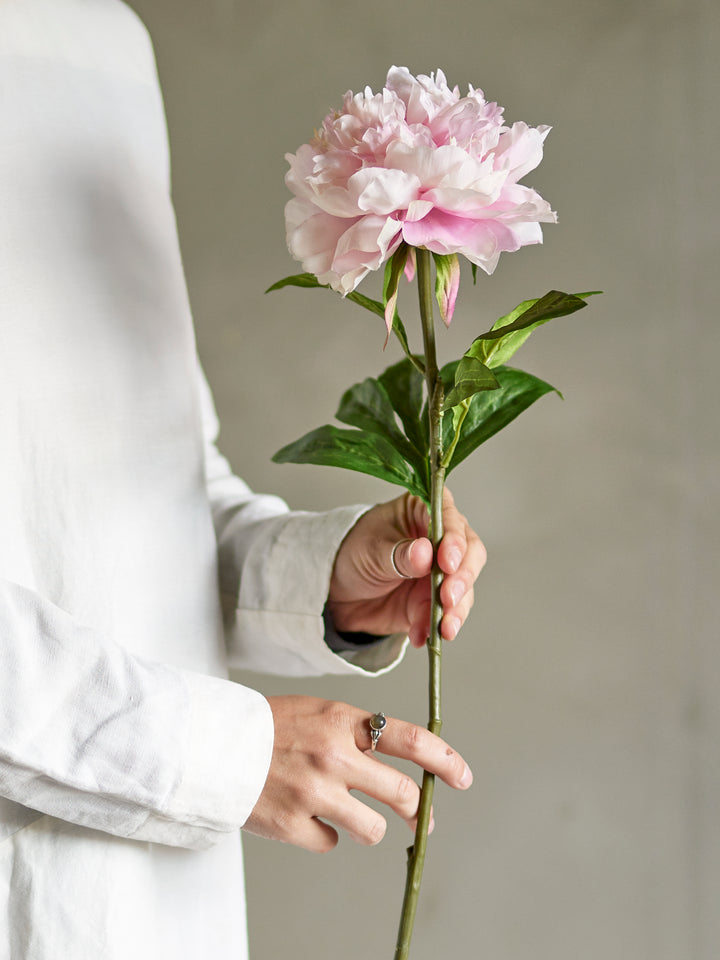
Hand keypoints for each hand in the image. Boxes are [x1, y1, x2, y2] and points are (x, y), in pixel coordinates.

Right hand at [243, 696, 472, 851]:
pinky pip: (330, 843)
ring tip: (348, 816)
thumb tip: (402, 765)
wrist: (213, 744)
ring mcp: (313, 792)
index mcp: (343, 721)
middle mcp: (333, 755)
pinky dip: (324, 835)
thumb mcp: (320, 712)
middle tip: (422, 820)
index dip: (444, 760)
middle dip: (420, 812)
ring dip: (369, 828)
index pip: (411, 739)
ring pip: (372, 829)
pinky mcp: (291, 823)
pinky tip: (304, 816)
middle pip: (402, 794)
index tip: (462, 777)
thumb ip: (358, 733)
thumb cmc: (271, 726)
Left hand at [327, 490, 485, 647]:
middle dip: (462, 578)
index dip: (454, 540)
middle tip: (449, 597)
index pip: (451, 519)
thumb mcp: (370, 549)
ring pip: (463, 590)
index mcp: (423, 512)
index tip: (447, 562)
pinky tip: (422, 635)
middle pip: (469, 555)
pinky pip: (444, 616)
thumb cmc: (353, 552)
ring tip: (444, 627)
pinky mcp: (434, 602)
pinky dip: (435, 627)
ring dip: (456, 610)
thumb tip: (426, 554)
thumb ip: (398, 553)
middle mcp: (440, 540)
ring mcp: (440, 573)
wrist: (336, 588)